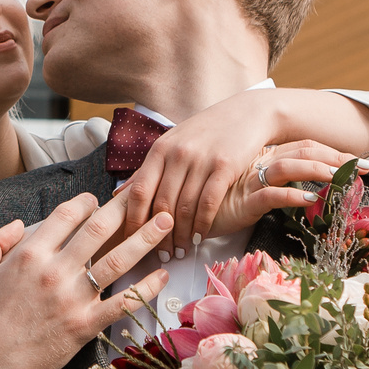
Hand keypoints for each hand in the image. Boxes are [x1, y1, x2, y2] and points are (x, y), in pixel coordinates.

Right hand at [0, 194, 171, 368]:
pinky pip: (123, 302)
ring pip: (118, 260)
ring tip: (165, 222)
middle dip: (125, 208)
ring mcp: (73, 299)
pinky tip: (162, 275)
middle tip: (144, 195)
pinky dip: (146, 288)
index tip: (97, 200)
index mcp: (29, 255)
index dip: (85, 202)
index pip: (66, 215)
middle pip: (99, 229)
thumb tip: (17, 224)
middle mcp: (55, 271)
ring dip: (145, 238)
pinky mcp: (85, 325)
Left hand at [115, 88, 368, 258]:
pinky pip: (208, 203)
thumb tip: (120, 194)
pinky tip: (200, 237)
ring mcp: (201, 159)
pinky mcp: (225, 166)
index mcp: (160, 149)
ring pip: (185, 207)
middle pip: (161, 204)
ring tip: (179, 251)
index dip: (134, 220)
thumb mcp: (174, 143)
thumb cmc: (207, 132)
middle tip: (159, 255)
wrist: (248, 113)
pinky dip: (202, 224)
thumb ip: (150, 169)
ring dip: (181, 234)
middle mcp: (178, 153)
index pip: (140, 191)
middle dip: (158, 235)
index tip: (132, 241)